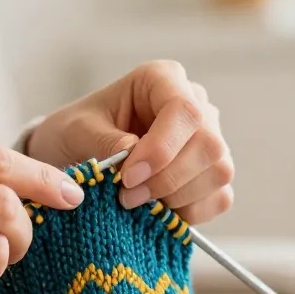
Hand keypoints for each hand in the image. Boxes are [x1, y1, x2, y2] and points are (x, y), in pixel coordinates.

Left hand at [27, 60, 233, 225]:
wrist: (74, 155)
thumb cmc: (75, 134)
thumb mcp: (76, 131)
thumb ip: (104, 142)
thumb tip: (134, 155)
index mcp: (162, 80)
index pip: (185, 111)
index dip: (162, 150)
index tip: (128, 177)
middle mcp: (195, 105)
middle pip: (209, 145)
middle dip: (168, 180)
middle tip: (128, 198)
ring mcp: (207, 140)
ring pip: (219, 172)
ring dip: (179, 198)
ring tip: (139, 204)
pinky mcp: (209, 174)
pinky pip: (220, 198)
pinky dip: (191, 213)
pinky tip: (158, 211)